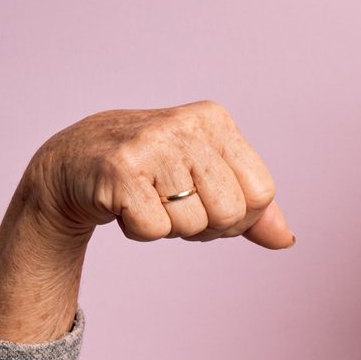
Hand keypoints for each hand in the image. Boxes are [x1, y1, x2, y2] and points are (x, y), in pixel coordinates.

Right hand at [20, 99, 293, 247]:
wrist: (73, 163)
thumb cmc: (151, 173)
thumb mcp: (207, 179)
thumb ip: (250, 208)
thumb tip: (286, 239)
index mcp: (215, 120)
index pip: (261, 193)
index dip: (237, 215)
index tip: (206, 201)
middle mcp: (186, 125)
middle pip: (231, 212)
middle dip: (204, 225)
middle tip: (172, 204)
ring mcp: (151, 144)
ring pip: (192, 225)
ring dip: (169, 227)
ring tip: (146, 199)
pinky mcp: (119, 170)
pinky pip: (155, 231)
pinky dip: (139, 231)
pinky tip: (124, 204)